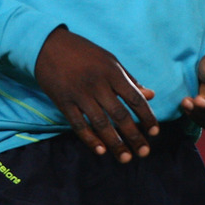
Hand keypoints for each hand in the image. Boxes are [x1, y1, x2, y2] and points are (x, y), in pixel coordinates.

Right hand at [34, 26, 157, 161]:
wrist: (49, 46)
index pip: (135, 98)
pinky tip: (101, 151)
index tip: (155, 132)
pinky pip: (78, 125)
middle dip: (134, 135)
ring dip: (114, 143)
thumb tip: (151, 95)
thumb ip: (130, 79)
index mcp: (112, 73)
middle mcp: (98, 84)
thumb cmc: (85, 53)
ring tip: (126, 158)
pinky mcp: (63, 102)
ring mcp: (79, 95)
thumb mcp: (111, 61)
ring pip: (100, 123)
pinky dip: (90, 139)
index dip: (147, 116)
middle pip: (120, 114)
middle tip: (144, 152)